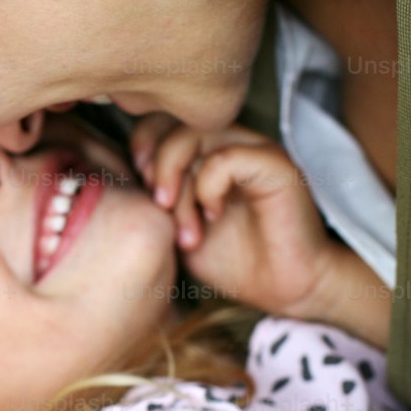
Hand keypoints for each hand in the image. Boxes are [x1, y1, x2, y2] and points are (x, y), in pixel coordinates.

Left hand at [131, 114, 339, 316]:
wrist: (284, 290)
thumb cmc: (236, 262)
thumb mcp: (178, 228)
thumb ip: (156, 198)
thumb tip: (126, 179)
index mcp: (208, 150)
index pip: (162, 120)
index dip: (143, 146)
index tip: (142, 186)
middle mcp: (232, 141)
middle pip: (174, 123)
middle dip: (158, 168)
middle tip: (162, 208)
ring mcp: (255, 149)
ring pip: (197, 135)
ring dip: (180, 182)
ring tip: (186, 224)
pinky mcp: (275, 165)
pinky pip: (226, 158)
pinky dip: (209, 187)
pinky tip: (213, 215)